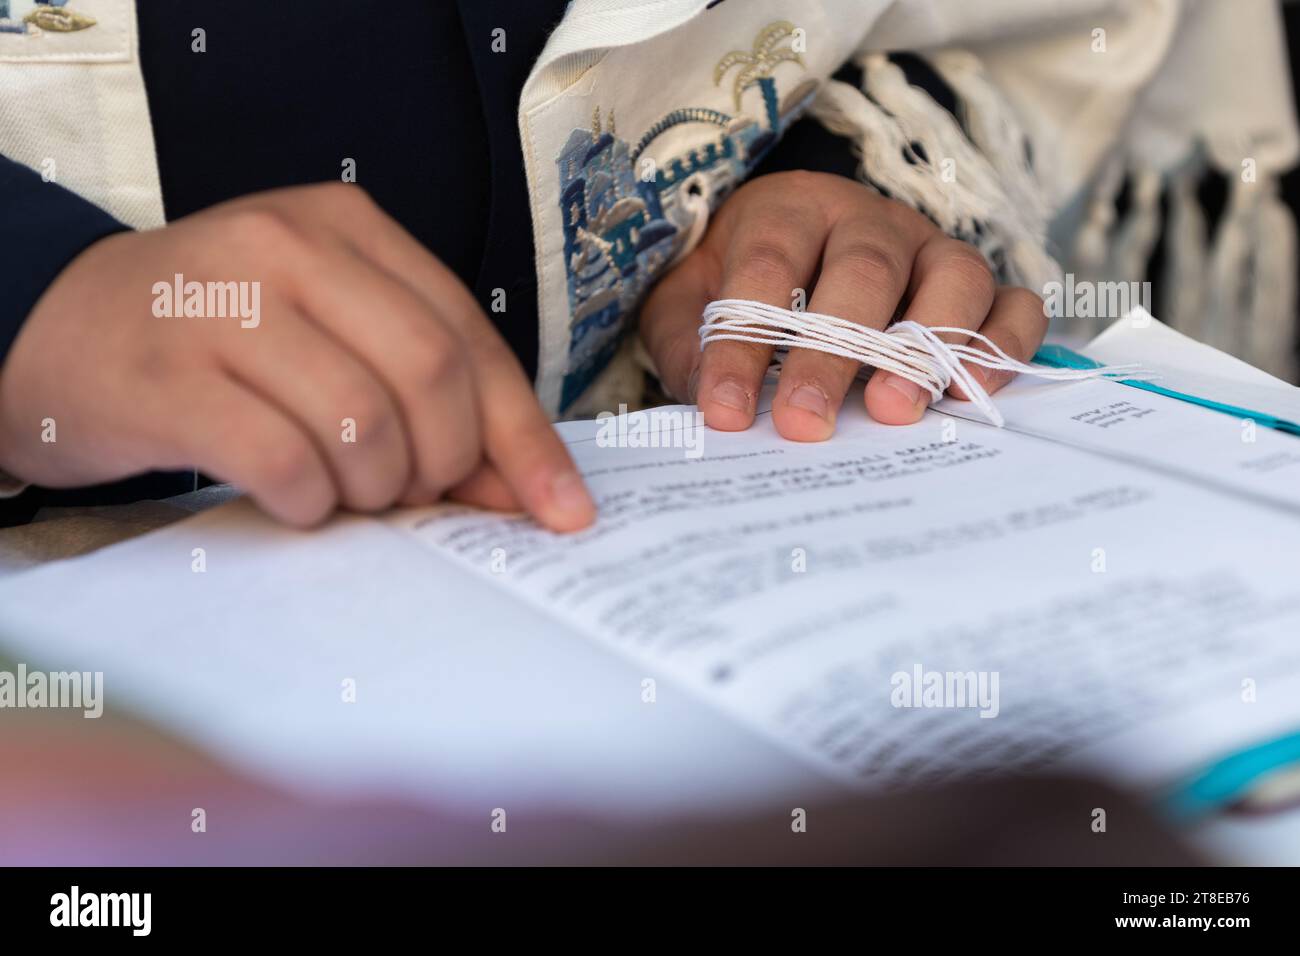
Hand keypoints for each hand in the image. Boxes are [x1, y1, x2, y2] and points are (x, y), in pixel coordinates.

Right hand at [0, 183, 594, 529]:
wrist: (56, 329)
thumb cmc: (220, 340)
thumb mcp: (326, 328)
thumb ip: (420, 385)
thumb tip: (522, 487)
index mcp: (346, 227)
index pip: (470, 338)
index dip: (525, 438)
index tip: (562, 511)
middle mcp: (286, 247)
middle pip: (431, 375)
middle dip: (448, 464)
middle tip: (419, 496)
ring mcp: (221, 305)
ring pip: (362, 423)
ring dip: (375, 488)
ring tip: (348, 493)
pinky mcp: (166, 377)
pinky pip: (283, 462)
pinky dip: (309, 503)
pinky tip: (295, 500)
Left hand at [640, 171, 1047, 438]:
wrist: (790, 250)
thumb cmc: (734, 285)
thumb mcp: (686, 305)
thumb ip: (686, 346)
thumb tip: (713, 403)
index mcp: (789, 211)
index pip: (767, 268)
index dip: (743, 342)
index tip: (726, 413)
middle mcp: (868, 220)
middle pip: (862, 271)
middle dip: (832, 352)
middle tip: (805, 421)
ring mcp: (932, 250)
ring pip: (953, 276)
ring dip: (928, 345)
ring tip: (894, 411)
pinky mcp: (980, 287)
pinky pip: (1013, 306)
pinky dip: (1002, 348)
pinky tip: (970, 397)